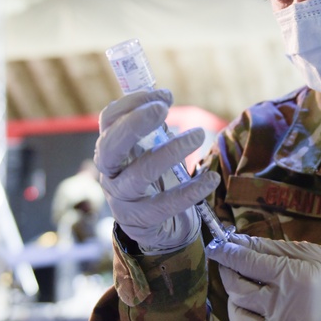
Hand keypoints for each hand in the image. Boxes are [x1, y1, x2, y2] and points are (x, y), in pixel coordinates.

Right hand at [94, 89, 219, 253]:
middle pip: (111, 146)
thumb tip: (163, 98)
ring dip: (170, 151)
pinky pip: (165, 205)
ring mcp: (121, 198)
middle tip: (163, 109)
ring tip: (197, 135)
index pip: (109, 120)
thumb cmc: (153, 177)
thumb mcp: (149, 148)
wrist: (156, 225)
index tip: (164, 95)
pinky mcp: (141, 220)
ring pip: (140, 174)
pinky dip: (191, 190)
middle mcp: (109, 172)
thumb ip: (153, 127)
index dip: (132, 103)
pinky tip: (211, 178)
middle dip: (135, 124)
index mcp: (110, 148)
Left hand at [207, 234, 320, 320]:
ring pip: (241, 320)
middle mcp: (287, 308)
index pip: (246, 263)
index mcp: (293, 277)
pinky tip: (272, 310)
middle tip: (230, 265)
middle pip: (237, 291)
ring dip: (238, 303)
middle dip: (228, 274)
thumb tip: (236, 240)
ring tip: (248, 292)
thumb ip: (269, 248)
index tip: (216, 247)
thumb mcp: (307, 252)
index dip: (226, 253)